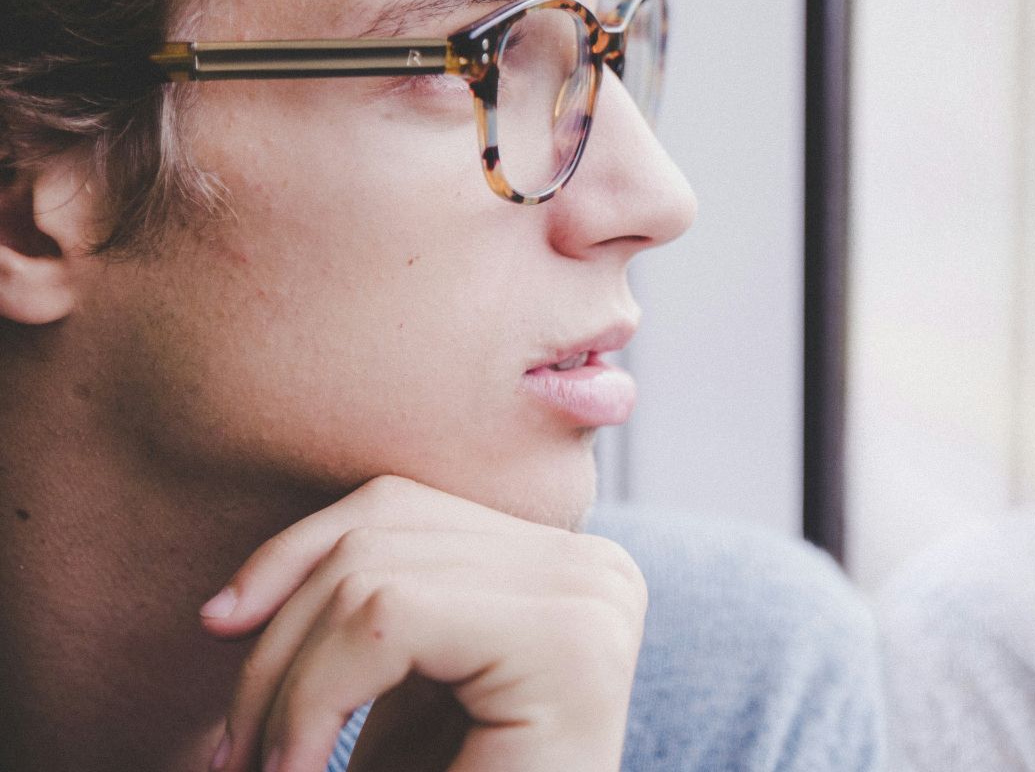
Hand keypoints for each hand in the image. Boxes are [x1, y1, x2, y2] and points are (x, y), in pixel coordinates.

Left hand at [200, 475, 645, 771]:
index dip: (285, 566)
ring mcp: (593, 593)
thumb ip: (357, 625)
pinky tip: (300, 769)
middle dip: (273, 639)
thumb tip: (223, 600)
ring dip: (281, 682)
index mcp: (564, 567)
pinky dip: (311, 700)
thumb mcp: (399, 707)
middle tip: (233, 753)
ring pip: (368, 572)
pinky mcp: (568, 640)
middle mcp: (596, 566)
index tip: (220, 648)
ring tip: (268, 767)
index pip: (396, 507)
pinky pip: (387, 613)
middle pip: (378, 529)